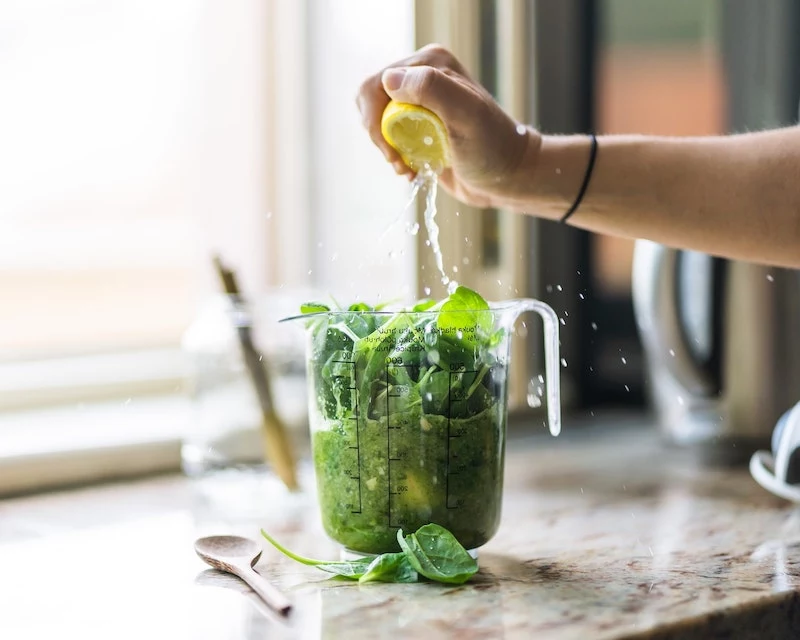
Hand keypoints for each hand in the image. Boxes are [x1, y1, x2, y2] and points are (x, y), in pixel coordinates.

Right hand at [356, 44, 538, 208]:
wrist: (508, 177)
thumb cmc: (492, 147)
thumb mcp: (467, 114)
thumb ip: (431, 89)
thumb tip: (389, 80)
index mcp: (431, 63)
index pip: (377, 84)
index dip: (376, 121)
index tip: (394, 151)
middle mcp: (423, 77)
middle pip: (371, 101)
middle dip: (379, 136)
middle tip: (399, 160)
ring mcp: (420, 102)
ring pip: (377, 121)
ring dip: (387, 149)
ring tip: (408, 167)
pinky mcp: (419, 126)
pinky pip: (389, 137)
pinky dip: (395, 157)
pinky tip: (414, 169)